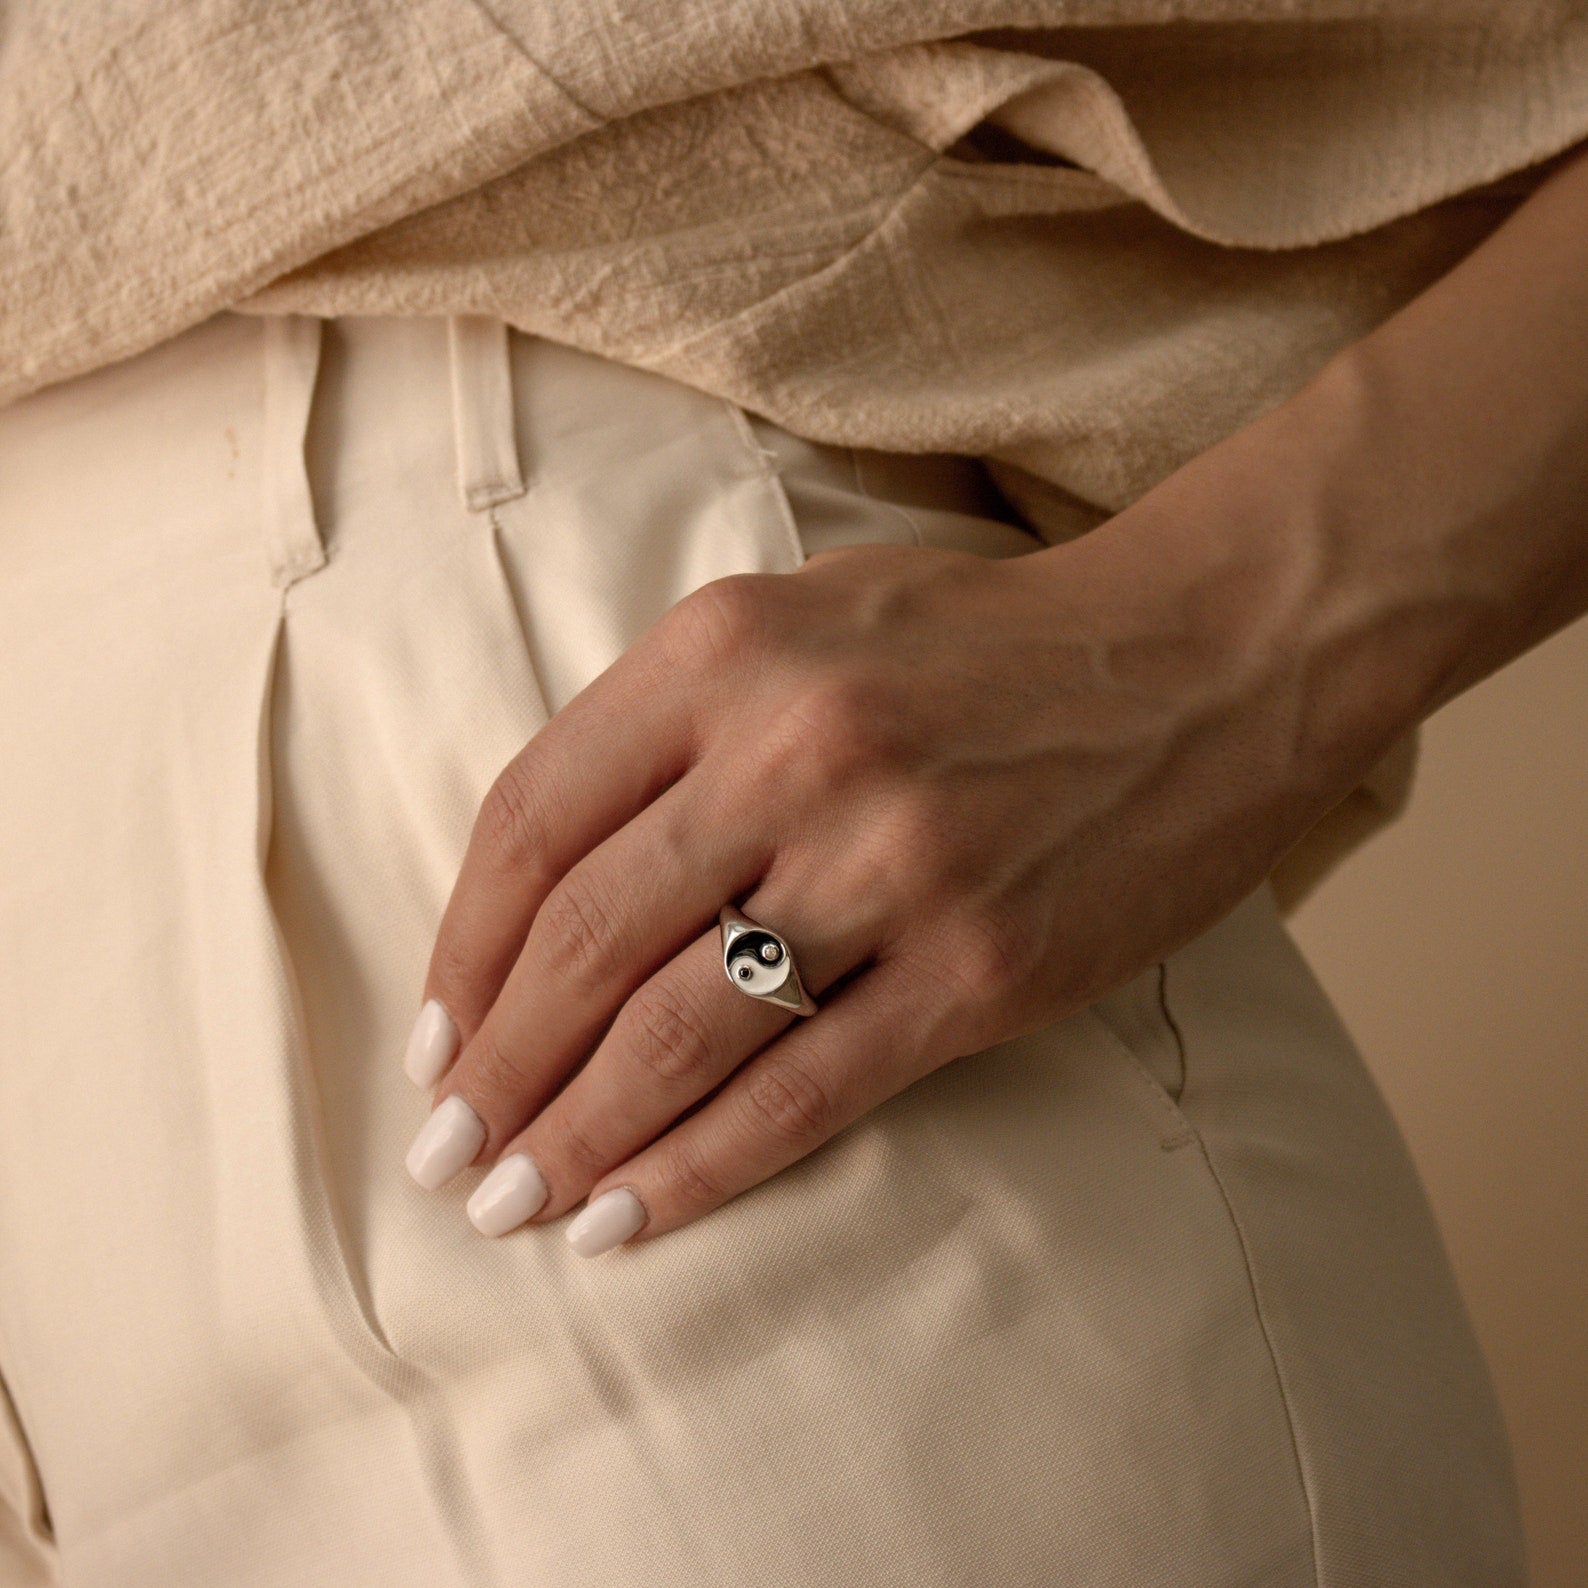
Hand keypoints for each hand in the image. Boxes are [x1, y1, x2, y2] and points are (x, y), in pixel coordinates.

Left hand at [401, 499, 1368, 1254]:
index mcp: (727, 649)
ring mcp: (891, 866)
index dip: (463, 948)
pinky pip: (803, 1093)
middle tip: (450, 1151)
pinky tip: (631, 1215)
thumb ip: (678, 717)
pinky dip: (699, 1168)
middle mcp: (794, 751)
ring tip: (515, 1200)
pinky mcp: (982, 970)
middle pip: (584, 941)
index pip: (533, 818)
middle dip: (497, 1069)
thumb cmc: (993, 640)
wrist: (1209, 658)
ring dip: (575, 1136)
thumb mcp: (809, 616)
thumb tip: (554, 880)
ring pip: (674, 1033)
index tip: (436, 1034)